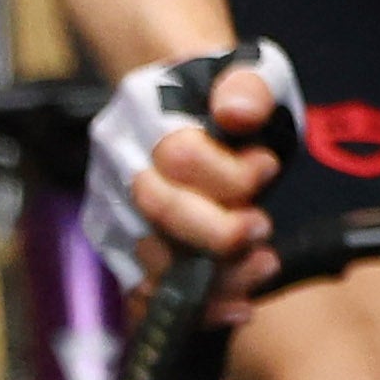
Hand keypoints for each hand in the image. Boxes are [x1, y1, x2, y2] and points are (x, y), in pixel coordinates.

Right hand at [81, 40, 300, 296]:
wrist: (188, 104)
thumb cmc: (226, 94)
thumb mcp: (251, 72)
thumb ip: (250, 86)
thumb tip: (237, 111)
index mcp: (143, 111)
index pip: (179, 154)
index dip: (231, 173)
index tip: (268, 167)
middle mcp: (115, 161)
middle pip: (158, 210)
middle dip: (219, 231)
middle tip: (263, 229)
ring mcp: (111, 208)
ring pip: (151, 259)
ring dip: (215, 275)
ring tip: (263, 265)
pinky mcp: (119, 249)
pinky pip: (145, 292)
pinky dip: (191, 308)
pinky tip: (236, 307)